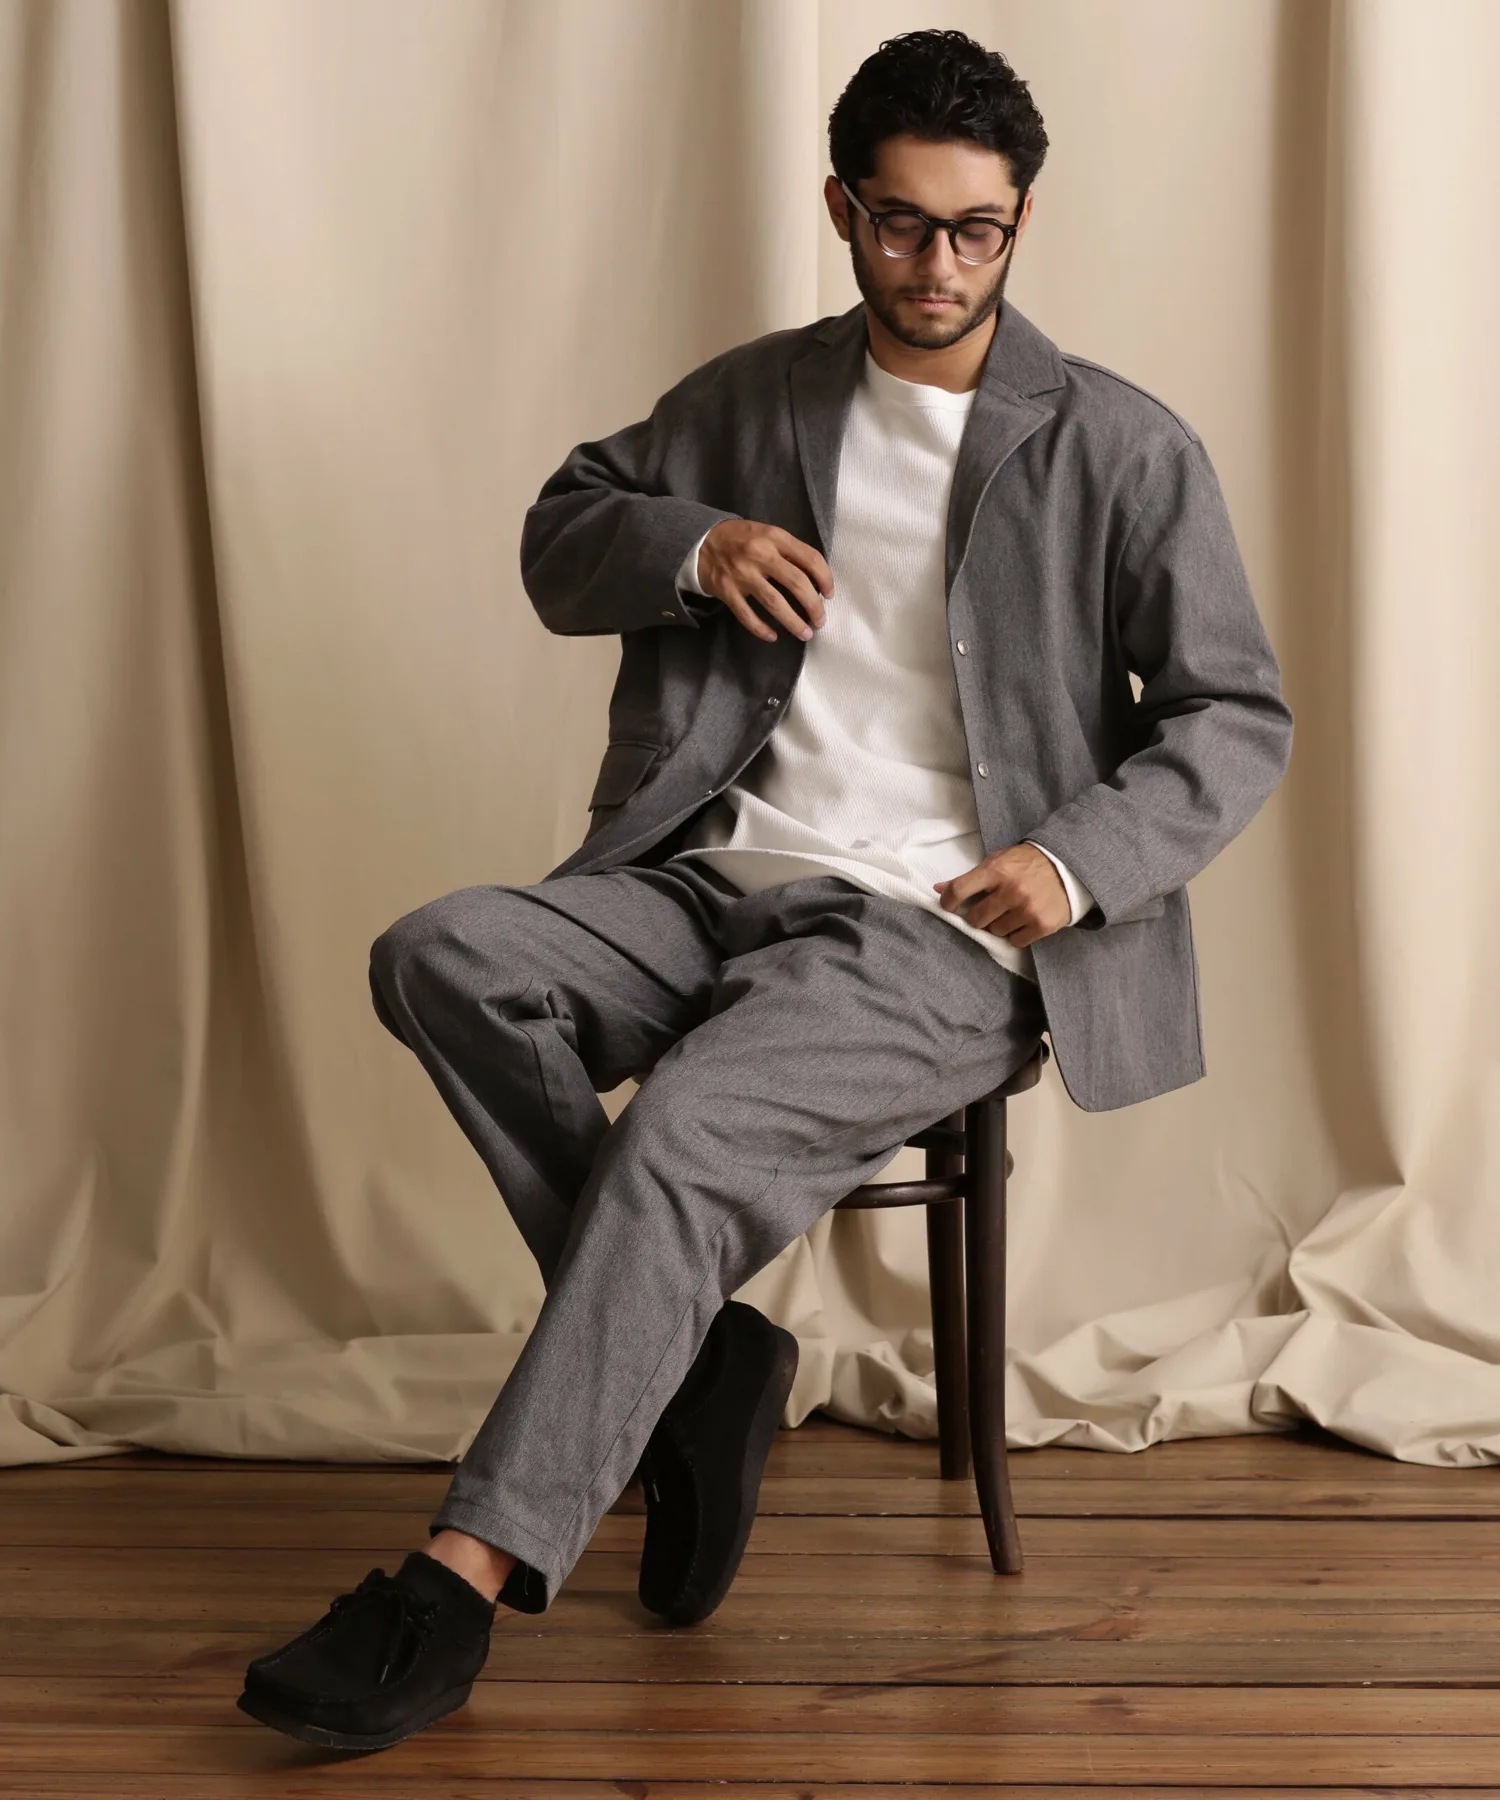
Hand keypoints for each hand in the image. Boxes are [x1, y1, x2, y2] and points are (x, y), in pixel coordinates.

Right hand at [698, 521, 831, 643]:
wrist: (701, 541)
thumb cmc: (741, 539)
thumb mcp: (767, 534)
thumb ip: (789, 551)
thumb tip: (816, 579)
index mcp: (774, 537)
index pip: (810, 558)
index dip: (825, 579)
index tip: (829, 594)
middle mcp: (760, 554)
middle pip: (797, 583)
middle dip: (814, 606)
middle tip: (820, 621)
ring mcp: (742, 574)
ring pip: (775, 603)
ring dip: (794, 622)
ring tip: (805, 634)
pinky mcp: (727, 591)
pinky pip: (747, 615)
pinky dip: (761, 629)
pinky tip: (772, 636)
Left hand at [932, 843, 1070, 947]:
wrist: (1068, 867)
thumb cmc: (1027, 863)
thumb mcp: (998, 861)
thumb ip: (970, 877)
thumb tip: (938, 889)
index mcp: (997, 870)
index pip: (960, 890)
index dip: (948, 902)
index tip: (948, 906)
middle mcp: (1011, 891)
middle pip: (976, 918)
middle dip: (977, 916)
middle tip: (987, 910)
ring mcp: (1027, 910)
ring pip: (995, 931)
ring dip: (998, 925)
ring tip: (1010, 912)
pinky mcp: (1041, 925)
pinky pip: (1015, 941)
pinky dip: (1016, 934)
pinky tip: (1023, 921)